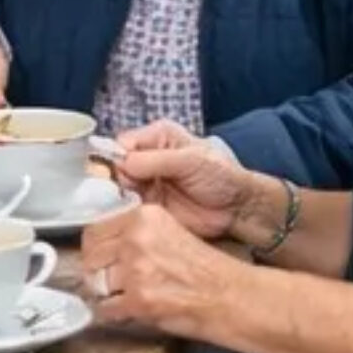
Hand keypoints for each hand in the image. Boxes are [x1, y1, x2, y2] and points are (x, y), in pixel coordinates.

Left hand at [82, 204, 240, 338]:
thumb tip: (103, 244)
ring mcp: (136, 269)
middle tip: (106, 282)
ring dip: (106, 294)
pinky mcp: (139, 299)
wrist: (230, 296)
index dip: (95, 249)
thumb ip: (136, 232)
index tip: (99, 259)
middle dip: (96, 272)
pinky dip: (112, 314)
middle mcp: (137, 238)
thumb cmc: (205, 269)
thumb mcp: (169, 231)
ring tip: (122, 297)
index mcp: (144, 216)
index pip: (95, 230)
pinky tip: (126, 312)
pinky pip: (106, 309)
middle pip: (91, 257)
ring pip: (97, 284)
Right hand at [113, 120, 254, 239]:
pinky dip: (125, 212)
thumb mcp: (191, 161)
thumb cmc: (222, 176)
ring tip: (135, 202)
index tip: (120, 172)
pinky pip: (126, 208)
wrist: (238, 209)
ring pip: (117, 188)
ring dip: (120, 197)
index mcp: (156, 137)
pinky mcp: (147, 207)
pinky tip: (134, 214)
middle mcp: (146, 158)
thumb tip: (122, 162)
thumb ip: (156, 160)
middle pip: (114, 166)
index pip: (122, 143)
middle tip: (129, 190)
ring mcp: (145, 184)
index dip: (116, 157)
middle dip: (116, 179)